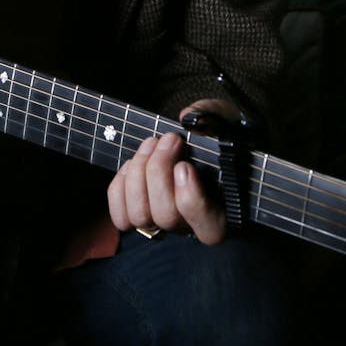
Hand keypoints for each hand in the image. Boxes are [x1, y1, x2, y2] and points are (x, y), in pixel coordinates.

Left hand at [107, 98, 238, 244]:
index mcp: (224, 214)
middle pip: (166, 217)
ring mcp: (162, 225)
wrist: (195, 143)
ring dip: (139, 173)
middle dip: (159, 172)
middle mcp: (191, 226)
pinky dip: (122, 186)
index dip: (192, 200)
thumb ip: (214, 116)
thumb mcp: (225, 119)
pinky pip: (120, 215)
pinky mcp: (138, 218)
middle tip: (170, 140)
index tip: (185, 166)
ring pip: (139, 216)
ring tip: (152, 144)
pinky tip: (134, 163)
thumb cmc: (217, 135)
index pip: (209, 229)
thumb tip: (188, 117)